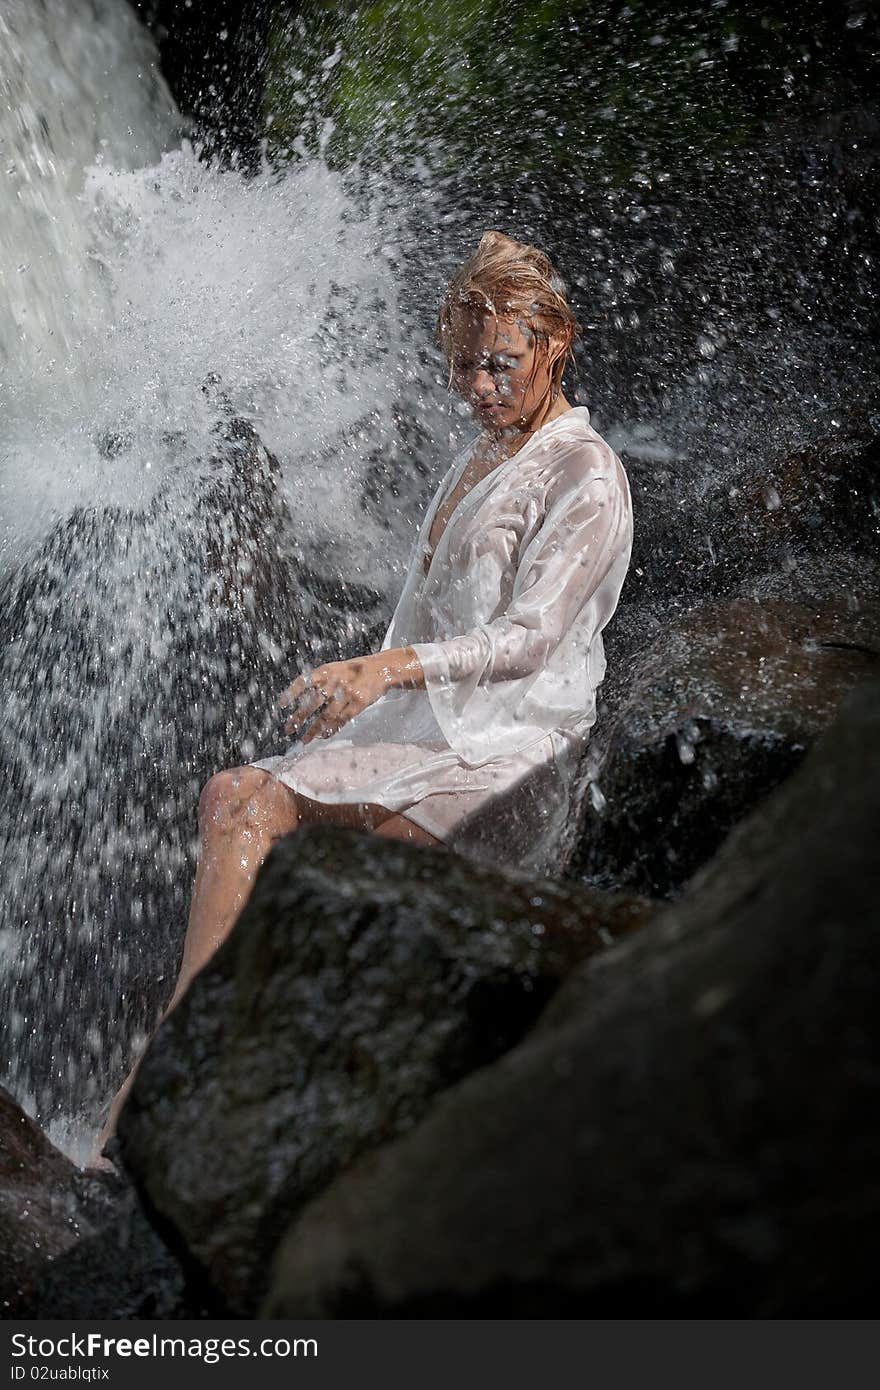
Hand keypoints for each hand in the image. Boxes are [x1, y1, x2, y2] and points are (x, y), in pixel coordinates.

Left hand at [278, 654, 392, 743]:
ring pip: (327, 715)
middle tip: (288, 730)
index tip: (281, 705)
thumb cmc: (353, 671)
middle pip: (313, 702)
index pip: (304, 681)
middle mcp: (336, 681)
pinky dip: (331, 729)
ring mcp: (348, 692)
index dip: (292, 693)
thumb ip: (319, 681)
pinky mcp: (359, 702)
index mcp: (326, 671)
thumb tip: (299, 700)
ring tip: (304, 740)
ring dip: (314, 729)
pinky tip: (323, 736)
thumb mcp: (334, 668)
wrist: (380, 669)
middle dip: (299, 717)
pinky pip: (342, 719)